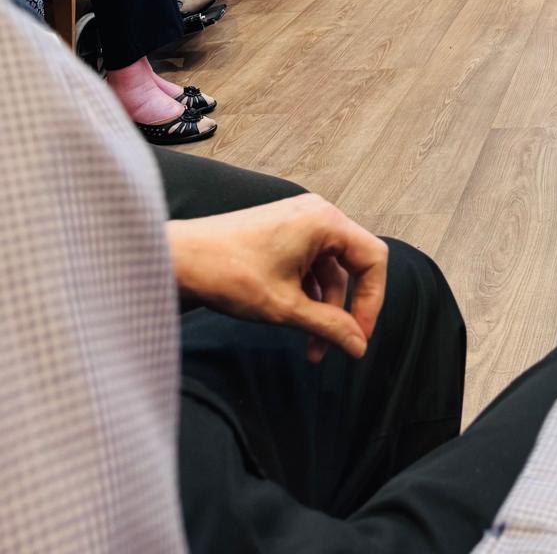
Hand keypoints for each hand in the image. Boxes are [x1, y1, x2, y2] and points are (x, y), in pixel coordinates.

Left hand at [167, 193, 387, 364]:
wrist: (177, 259)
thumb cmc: (227, 273)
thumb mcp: (285, 307)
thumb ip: (329, 326)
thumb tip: (359, 345)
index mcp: (325, 221)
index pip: (373, 259)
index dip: (372, 301)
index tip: (359, 336)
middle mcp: (317, 215)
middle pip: (353, 265)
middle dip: (345, 310)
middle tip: (337, 346)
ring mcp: (299, 222)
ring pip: (330, 270)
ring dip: (324, 309)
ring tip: (310, 348)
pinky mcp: (283, 233)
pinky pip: (310, 265)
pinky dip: (308, 295)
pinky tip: (297, 323)